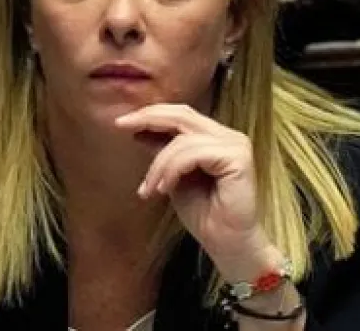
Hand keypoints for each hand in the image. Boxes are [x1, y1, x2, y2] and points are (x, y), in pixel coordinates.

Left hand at [115, 103, 278, 280]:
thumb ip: (162, 152)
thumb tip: (138, 131)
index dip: (151, 114)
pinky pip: (193, 154)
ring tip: (149, 189)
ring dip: (158, 165)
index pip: (180, 115)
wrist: (226, 245)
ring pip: (182, 140)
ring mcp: (235, 146)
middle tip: (121, 126)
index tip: (121, 122)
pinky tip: (164, 190)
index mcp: (216, 136)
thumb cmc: (203, 214)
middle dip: (148, 119)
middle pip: (182, 115)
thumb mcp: (173, 177)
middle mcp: (228, 136)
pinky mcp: (238, 159)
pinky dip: (172, 170)